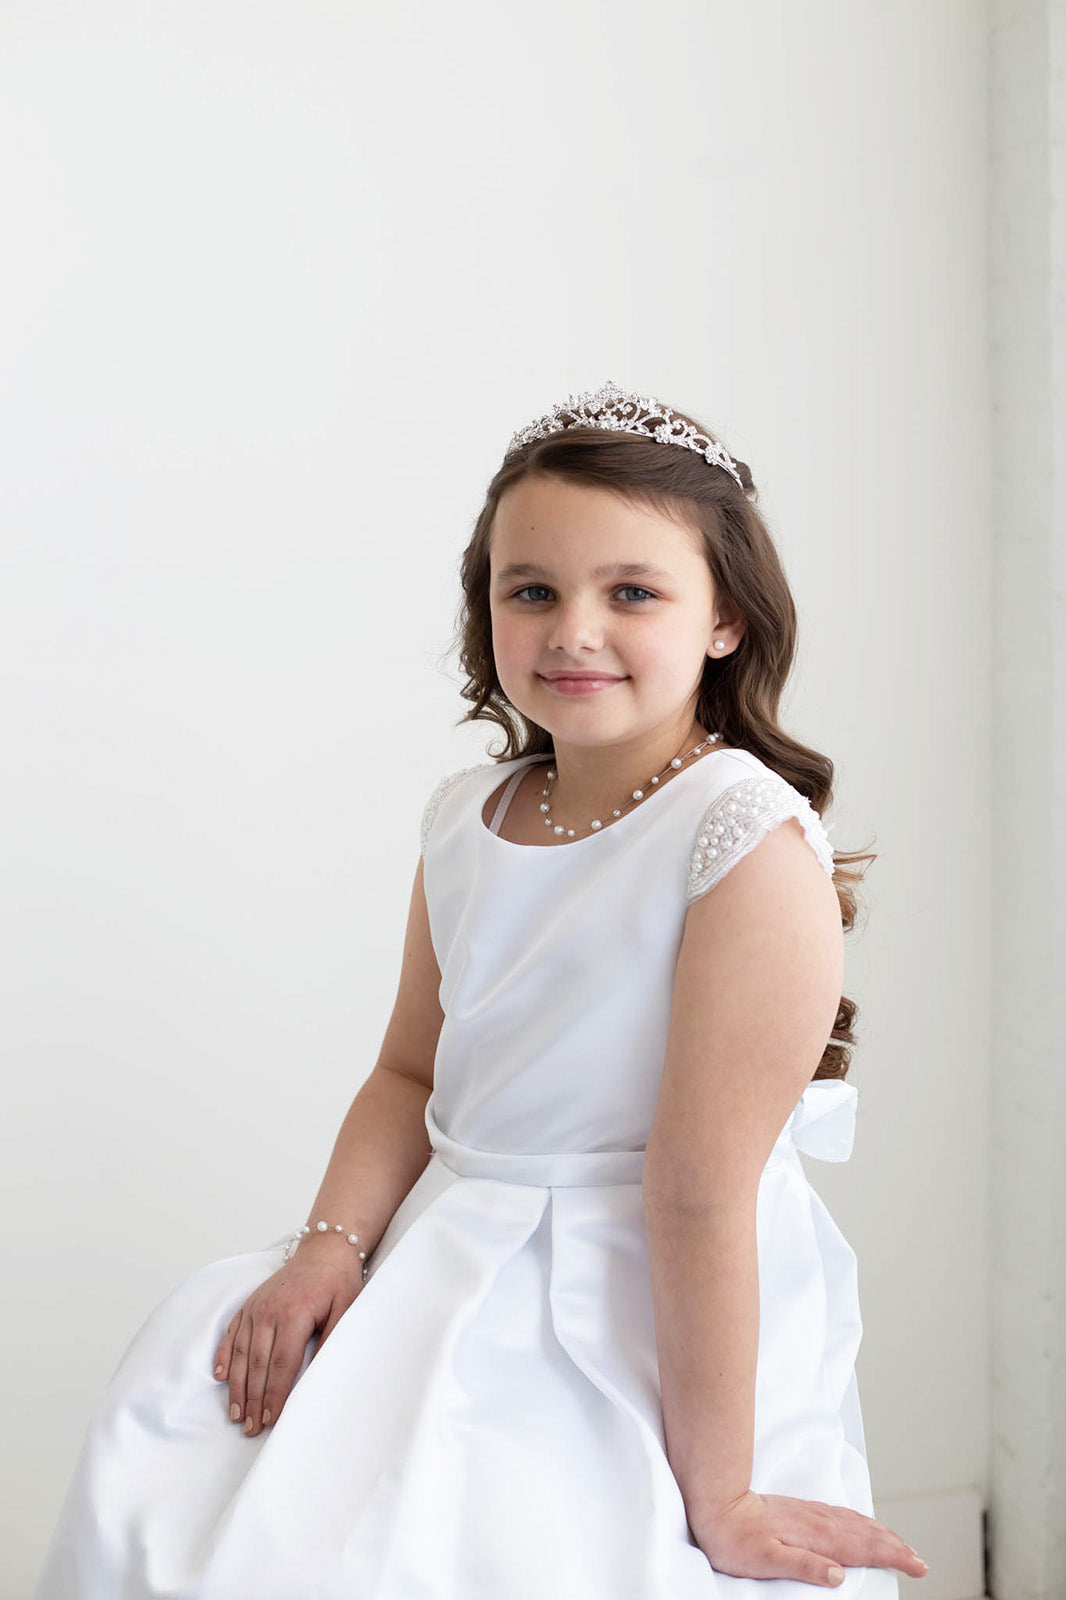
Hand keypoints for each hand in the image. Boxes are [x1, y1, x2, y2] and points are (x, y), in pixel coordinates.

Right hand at [212, 1242, 363, 1436]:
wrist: (324, 1249)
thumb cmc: (338, 1280)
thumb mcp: (347, 1307)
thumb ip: (333, 1338)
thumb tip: (322, 1372)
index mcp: (294, 1313)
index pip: (282, 1363)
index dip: (275, 1394)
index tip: (271, 1419)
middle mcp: (269, 1311)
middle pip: (258, 1364)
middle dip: (254, 1400)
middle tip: (251, 1428)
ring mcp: (256, 1307)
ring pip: (242, 1353)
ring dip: (237, 1386)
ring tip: (236, 1414)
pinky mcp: (250, 1304)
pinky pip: (232, 1333)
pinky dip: (225, 1356)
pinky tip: (221, 1377)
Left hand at [690, 1490, 928, 1586]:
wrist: (715, 1503)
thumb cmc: (734, 1538)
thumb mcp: (766, 1560)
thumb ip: (804, 1566)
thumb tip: (838, 1575)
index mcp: (814, 1536)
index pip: (863, 1548)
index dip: (893, 1557)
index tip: (918, 1566)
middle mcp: (817, 1521)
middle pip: (865, 1533)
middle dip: (895, 1546)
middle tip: (920, 1561)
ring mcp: (810, 1513)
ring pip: (855, 1522)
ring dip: (881, 1534)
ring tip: (901, 1544)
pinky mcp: (801, 1510)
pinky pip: (842, 1516)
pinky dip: (861, 1522)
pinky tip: (862, 1525)